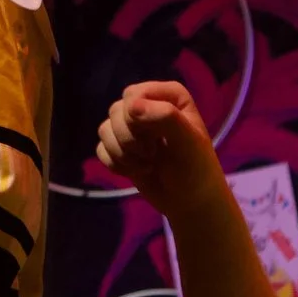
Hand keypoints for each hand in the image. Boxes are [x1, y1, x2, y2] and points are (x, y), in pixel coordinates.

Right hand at [97, 80, 228, 213]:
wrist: (190, 201)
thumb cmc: (196, 168)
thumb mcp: (188, 141)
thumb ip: (164, 117)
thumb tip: (130, 107)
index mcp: (168, 95)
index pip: (134, 95)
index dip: (137, 118)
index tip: (157, 140)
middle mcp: (148, 104)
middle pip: (117, 111)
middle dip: (129, 138)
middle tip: (152, 154)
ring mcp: (132, 126)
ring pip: (104, 129)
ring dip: (123, 153)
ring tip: (147, 165)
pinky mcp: (120, 147)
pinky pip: (101, 148)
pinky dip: (115, 164)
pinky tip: (135, 171)